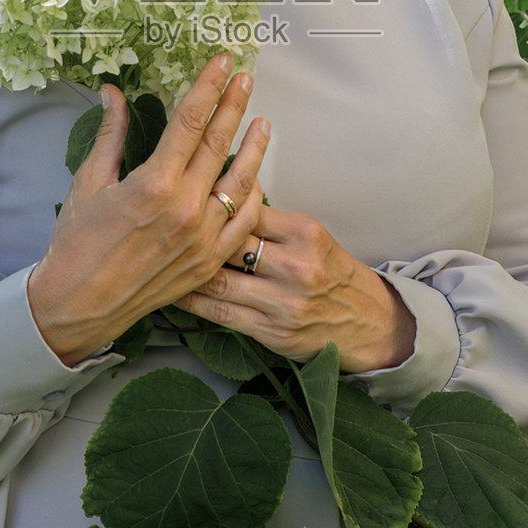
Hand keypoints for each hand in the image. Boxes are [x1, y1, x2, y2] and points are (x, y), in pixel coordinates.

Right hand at [27, 54, 268, 365]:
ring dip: (255, 148)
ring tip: (264, 122)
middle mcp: (185, 208)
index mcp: (154, 184)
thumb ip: (110, 134)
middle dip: (234, 105)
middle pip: (219, 143)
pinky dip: (253, 198)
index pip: (190, 121)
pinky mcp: (208, 262)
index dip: (208, 87)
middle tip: (245, 79)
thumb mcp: (89, 182)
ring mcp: (202, 238)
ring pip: (240, 182)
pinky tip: (256, 179)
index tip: (223, 63)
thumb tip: (113, 92)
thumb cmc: (77, 243)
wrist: (78, 305)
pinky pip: (243, 225)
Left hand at [176, 206, 415, 373]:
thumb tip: (225, 196)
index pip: (247, 209)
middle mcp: (295, 266)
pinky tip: (174, 291)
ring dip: (186, 270)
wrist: (367, 322)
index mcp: (304, 232)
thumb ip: (271, 222)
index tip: (187, 197)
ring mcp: (283, 302)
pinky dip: (193, 302)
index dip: (213, 204)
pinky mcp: (273, 331)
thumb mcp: (312, 237)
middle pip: (229, 243)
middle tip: (162, 227)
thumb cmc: (333, 273)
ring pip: (219, 280)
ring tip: (160, 259)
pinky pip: (222, 313)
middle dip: (194, 236)